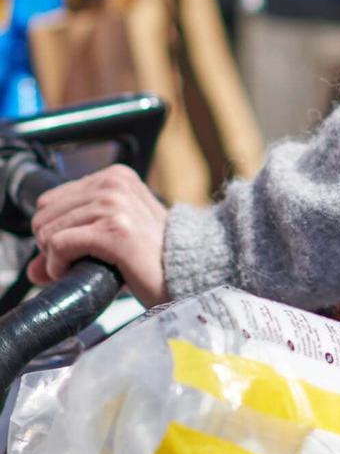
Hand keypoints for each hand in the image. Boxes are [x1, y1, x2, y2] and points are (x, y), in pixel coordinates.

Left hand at [29, 166, 169, 307]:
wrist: (191, 276)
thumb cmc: (156, 259)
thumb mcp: (112, 240)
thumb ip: (71, 243)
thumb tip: (34, 269)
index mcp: (117, 176)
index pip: (52, 199)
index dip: (55, 229)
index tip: (74, 249)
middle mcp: (115, 184)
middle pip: (45, 213)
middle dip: (51, 243)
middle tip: (75, 261)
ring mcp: (116, 206)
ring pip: (48, 230)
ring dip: (55, 258)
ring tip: (79, 268)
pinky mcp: (116, 231)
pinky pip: (60, 245)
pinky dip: (59, 266)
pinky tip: (77, 272)